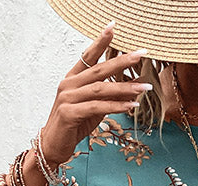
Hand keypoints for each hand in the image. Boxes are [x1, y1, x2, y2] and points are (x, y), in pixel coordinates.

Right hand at [40, 23, 151, 166]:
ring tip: (144, 87)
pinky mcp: (70, 113)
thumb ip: (105, 96)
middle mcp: (69, 85)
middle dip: (122, 61)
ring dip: (125, 88)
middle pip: (99, 69)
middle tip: (141, 54)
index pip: (88, 56)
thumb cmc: (72, 126)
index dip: (100, 41)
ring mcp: (68, 98)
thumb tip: (127, 88)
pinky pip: (97, 107)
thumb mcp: (92, 108)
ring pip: (101, 89)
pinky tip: (130, 105)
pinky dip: (116, 106)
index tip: (113, 27)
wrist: (53, 146)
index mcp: (72, 79)